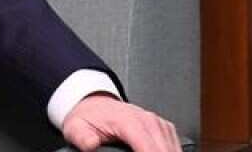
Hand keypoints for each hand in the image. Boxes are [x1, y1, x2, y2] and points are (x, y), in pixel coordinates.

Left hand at [62, 94, 179, 151]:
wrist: (94, 104)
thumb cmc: (88, 117)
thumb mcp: (76, 127)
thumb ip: (83, 138)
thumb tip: (90, 145)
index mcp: (128, 121)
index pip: (148, 148)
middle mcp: (147, 120)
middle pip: (164, 150)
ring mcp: (158, 123)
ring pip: (173, 148)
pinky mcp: (164, 128)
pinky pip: (174, 145)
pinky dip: (170, 151)